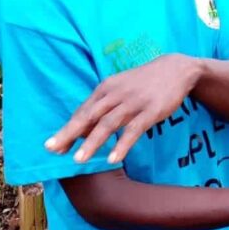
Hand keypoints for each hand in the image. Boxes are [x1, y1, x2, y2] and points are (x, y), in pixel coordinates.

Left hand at [45, 54, 199, 163]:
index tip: (52, 146)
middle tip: (53, 150)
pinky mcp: (151, 110)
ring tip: (78, 160)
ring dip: (92, 142)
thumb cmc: (144, 82)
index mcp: (106, 88)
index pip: (83, 111)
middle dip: (70, 133)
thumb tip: (81, 130)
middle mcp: (116, 94)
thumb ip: (102, 106)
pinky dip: (122, 144)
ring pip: (108, 123)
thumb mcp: (120, 87)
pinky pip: (134, 130)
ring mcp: (134, 102)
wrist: (176, 69)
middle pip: (89, 116)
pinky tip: (112, 158)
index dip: (67, 129)